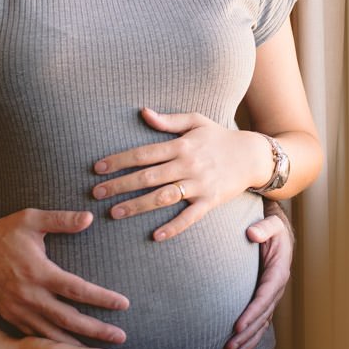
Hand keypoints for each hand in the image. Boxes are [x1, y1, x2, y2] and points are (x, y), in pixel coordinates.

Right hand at [0, 208, 130, 344]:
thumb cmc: (3, 232)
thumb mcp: (31, 219)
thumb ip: (61, 219)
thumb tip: (89, 218)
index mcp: (39, 272)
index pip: (78, 289)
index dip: (102, 298)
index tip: (123, 304)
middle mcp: (30, 295)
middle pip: (70, 318)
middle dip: (97, 330)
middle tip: (121, 337)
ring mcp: (18, 309)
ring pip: (52, 333)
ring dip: (77, 345)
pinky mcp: (10, 317)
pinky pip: (35, 335)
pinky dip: (53, 345)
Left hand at [92, 108, 268, 240]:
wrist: (252, 155)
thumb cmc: (219, 137)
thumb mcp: (196, 121)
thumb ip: (168, 120)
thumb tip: (143, 112)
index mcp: (181, 145)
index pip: (144, 154)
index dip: (119, 160)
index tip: (98, 168)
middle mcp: (188, 164)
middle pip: (148, 177)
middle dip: (120, 185)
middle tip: (96, 193)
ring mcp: (199, 184)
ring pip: (163, 197)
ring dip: (138, 206)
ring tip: (115, 213)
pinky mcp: (210, 201)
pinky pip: (190, 216)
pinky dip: (174, 227)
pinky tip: (156, 236)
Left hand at [227, 210, 293, 348]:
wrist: (277, 231)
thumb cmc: (271, 227)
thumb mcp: (271, 223)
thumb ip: (263, 227)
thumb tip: (252, 233)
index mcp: (279, 272)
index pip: (264, 296)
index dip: (252, 313)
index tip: (237, 326)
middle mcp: (277, 287)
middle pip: (262, 316)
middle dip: (247, 333)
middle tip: (229, 346)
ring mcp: (272, 295)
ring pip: (262, 323)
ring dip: (248, 340)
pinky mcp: (265, 299)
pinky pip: (260, 322)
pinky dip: (251, 337)